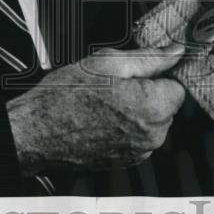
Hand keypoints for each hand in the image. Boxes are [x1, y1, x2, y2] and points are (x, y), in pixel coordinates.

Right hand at [7, 43, 185, 172]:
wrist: (35, 132)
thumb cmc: (67, 95)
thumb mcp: (109, 62)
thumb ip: (150, 58)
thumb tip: (176, 52)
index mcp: (153, 108)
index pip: (178, 86)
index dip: (157, 74)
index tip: (138, 71)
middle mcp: (151, 136)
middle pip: (166, 104)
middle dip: (147, 91)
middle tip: (113, 83)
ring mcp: (138, 152)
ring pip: (151, 120)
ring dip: (136, 109)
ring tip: (103, 101)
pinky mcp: (125, 161)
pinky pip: (137, 136)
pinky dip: (125, 126)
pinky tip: (100, 117)